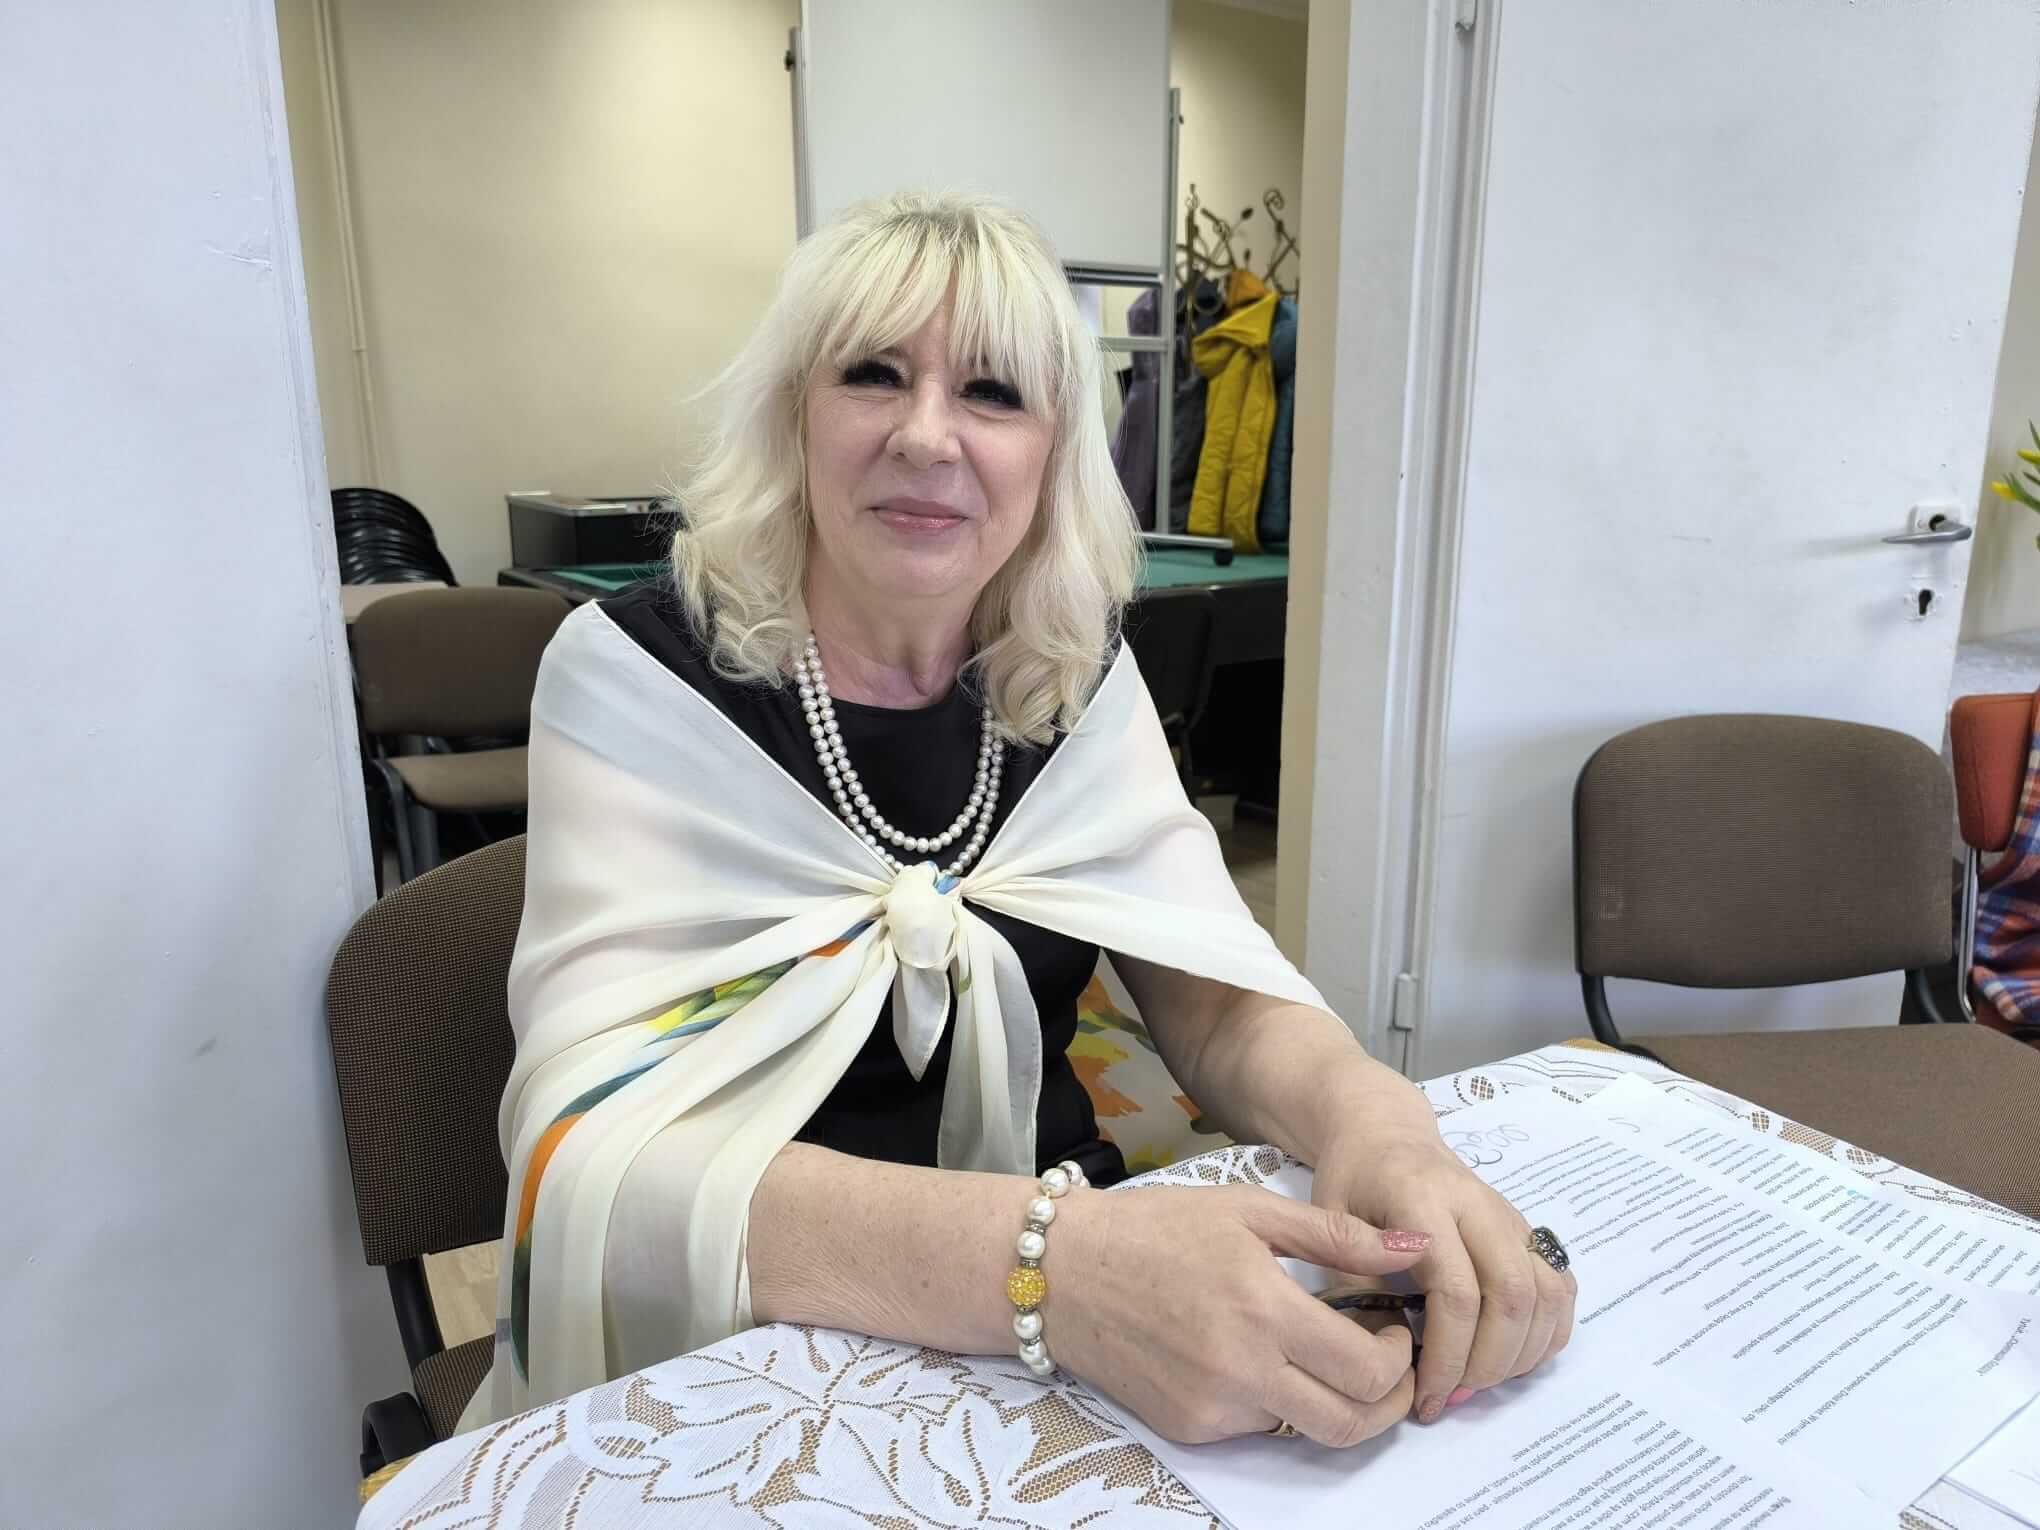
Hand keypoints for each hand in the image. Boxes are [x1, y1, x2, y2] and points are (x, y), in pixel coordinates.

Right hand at [1049, 1185, 1429, 1446]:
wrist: (1059, 1270)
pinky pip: (1257, 1426)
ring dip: (1333, 1400)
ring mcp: (1211, 1408)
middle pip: (1350, 1423)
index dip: (1399, 1357)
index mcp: (1261, 1307)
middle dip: (1388, 1401)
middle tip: (1386, 1363)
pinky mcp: (1188, 1428)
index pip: (1366, 1368)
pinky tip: (1259, 1356)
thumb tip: (1414, 1249)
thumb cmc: (1154, 1228)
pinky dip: (1276, 1399)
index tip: (1393, 1328)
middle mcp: (1239, 1370)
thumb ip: (1337, 1235)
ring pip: (1305, 1428)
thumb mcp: (1248, 1210)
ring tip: (1323, 1354)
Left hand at [1311, 1125, 1576, 1423]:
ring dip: (1521, 1354)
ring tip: (1478, 1383)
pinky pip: (1559, 1285)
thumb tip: (1382, 1363)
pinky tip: (1512, 1357)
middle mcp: (1477, 1204)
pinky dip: (1548, 1332)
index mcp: (1422, 1199)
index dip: (1447, 1355)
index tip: (1424, 1395)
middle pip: (1512, 1296)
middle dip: (1488, 1363)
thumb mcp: (1329, 1222)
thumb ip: (1356, 1288)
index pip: (1456, 1291)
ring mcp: (1509, 1215)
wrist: (1384, 1130)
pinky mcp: (1524, 1228)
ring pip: (1546, 1294)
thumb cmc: (1352, 1178)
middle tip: (1453, 1396)